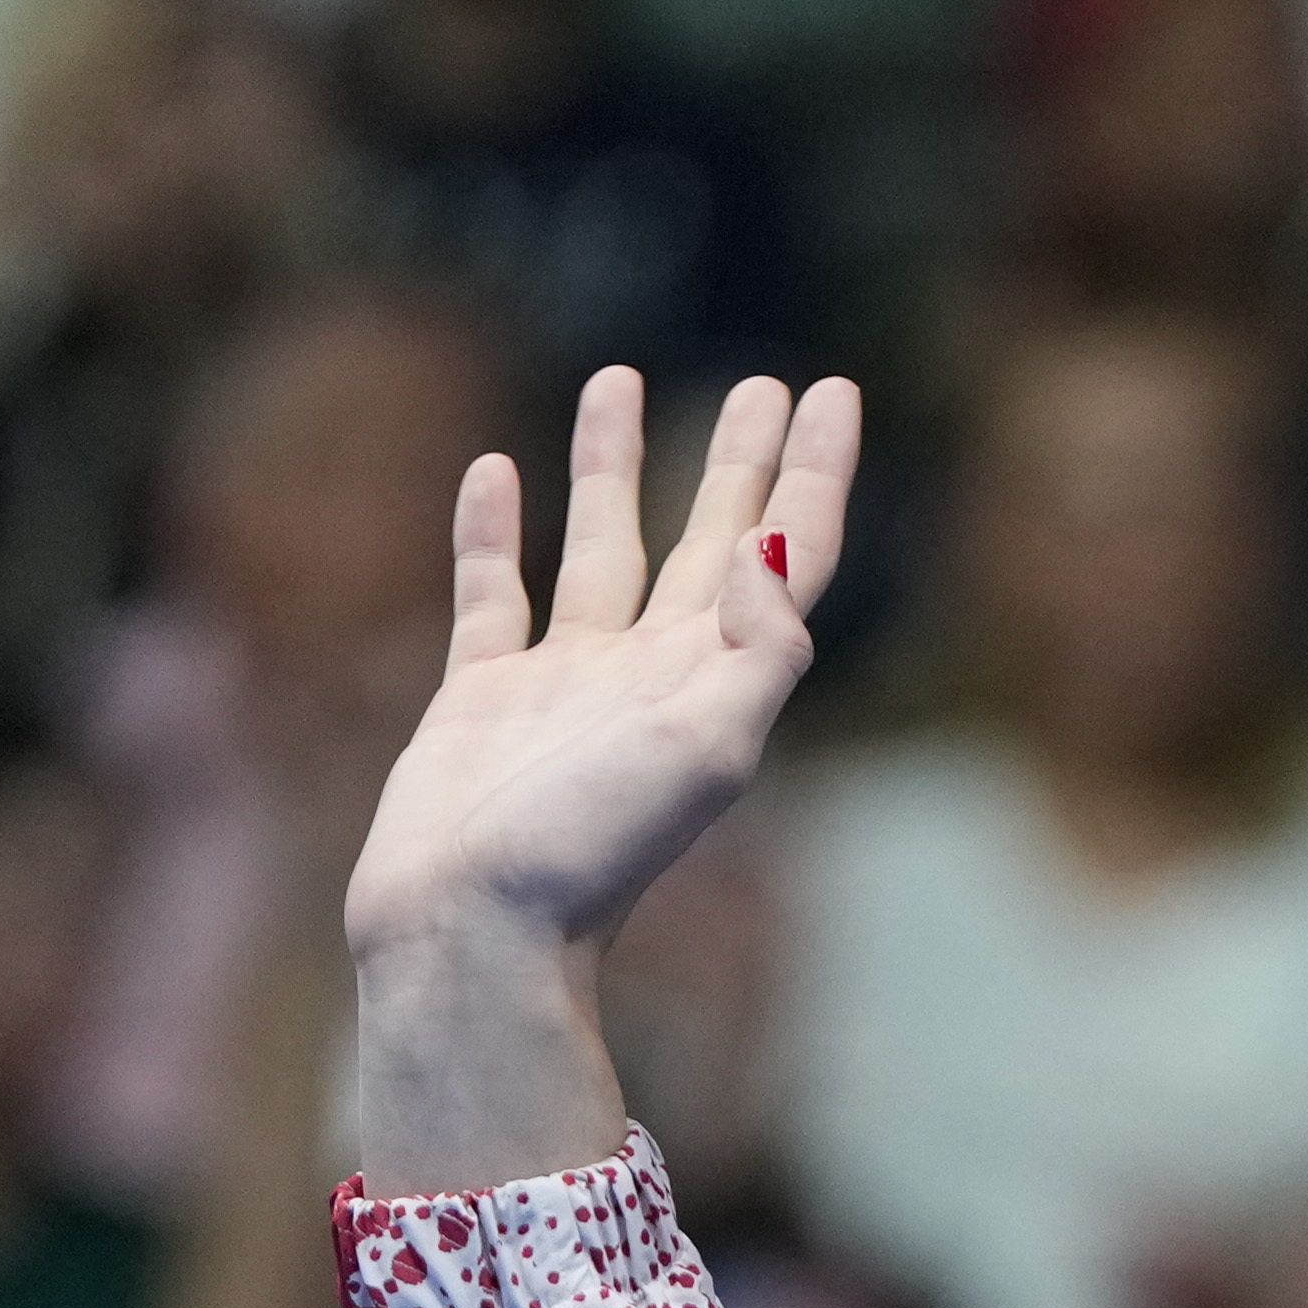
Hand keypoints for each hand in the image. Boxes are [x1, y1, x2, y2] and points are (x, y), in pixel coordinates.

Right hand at [342, 367, 859, 975]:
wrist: (473, 927)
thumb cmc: (588, 850)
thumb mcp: (705, 751)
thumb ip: (757, 650)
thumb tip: (768, 548)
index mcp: (716, 681)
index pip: (786, 555)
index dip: (814, 474)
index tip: (834, 392)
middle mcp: (650, 674)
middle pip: (709, 538)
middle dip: (736, 460)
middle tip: (761, 383)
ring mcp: (565, 684)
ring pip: (599, 547)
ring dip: (611, 467)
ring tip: (617, 379)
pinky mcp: (482, 697)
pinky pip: (492, 592)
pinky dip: (493, 531)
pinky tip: (496, 470)